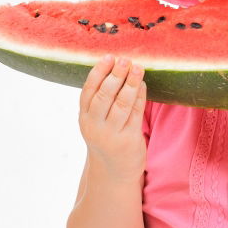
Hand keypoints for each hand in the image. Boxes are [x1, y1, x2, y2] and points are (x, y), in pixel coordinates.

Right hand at [78, 54, 146, 182]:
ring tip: (138, 68)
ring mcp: (111, 134)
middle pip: (104, 96)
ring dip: (131, 84)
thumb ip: (101, 97)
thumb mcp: (96, 119)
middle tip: (125, 60)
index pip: (89, 90)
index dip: (99, 72)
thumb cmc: (105, 136)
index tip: (109, 57)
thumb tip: (115, 65)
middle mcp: (95, 126)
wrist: (112, 170)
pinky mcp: (129, 140)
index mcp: (85, 116)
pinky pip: (136, 114)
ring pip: (122, 105)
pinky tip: (143, 84)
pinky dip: (140, 97)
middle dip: (115, 76)